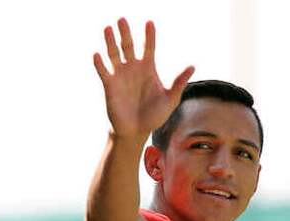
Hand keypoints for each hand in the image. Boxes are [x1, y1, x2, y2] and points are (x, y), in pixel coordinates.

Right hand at [93, 19, 193, 141]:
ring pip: (114, 54)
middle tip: (121, 19)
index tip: (149, 23)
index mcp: (148, 68)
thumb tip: (192, 66)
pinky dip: (100, 63)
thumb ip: (178, 82)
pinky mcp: (109, 86)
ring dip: (110, 42)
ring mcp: (120, 76)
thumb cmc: (154, 116)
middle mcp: (133, 68)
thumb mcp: (170, 99)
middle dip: (125, 32)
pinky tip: (97, 54)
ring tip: (107, 28)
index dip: (149, 35)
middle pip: (128, 45)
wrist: (136, 131)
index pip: (149, 47)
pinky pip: (104, 72)